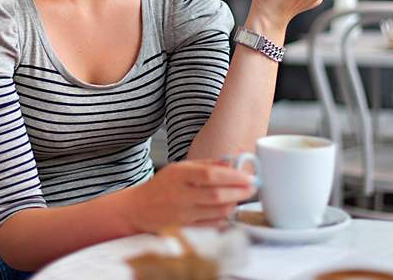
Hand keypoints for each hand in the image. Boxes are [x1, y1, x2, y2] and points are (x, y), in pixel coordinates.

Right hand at [121, 161, 255, 231]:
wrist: (138, 208)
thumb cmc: (162, 186)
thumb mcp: (180, 168)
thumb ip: (206, 164)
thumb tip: (230, 163)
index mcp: (180, 175)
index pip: (210, 175)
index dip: (233, 177)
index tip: (248, 176)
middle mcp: (180, 195)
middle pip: (216, 195)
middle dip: (239, 192)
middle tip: (253, 187)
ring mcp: (182, 214)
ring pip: (216, 211)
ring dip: (234, 204)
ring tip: (241, 197)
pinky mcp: (185, 228)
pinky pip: (211, 224)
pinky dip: (224, 218)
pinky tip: (229, 210)